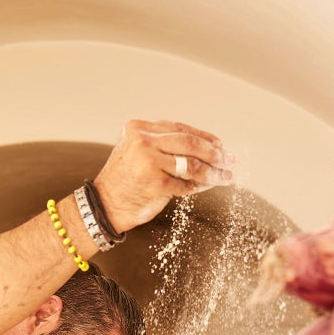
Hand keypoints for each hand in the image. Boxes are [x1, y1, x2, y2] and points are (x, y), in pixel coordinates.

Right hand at [94, 119, 234, 233]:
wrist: (104, 206)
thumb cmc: (124, 182)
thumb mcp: (138, 153)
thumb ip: (162, 146)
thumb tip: (203, 149)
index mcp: (139, 128)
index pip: (179, 128)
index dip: (203, 137)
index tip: (220, 145)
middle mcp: (143, 141)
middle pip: (189, 143)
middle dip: (213, 153)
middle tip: (229, 160)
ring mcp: (149, 162)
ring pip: (191, 164)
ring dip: (212, 171)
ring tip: (226, 176)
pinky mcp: (155, 183)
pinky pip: (185, 184)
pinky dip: (198, 186)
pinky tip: (208, 186)